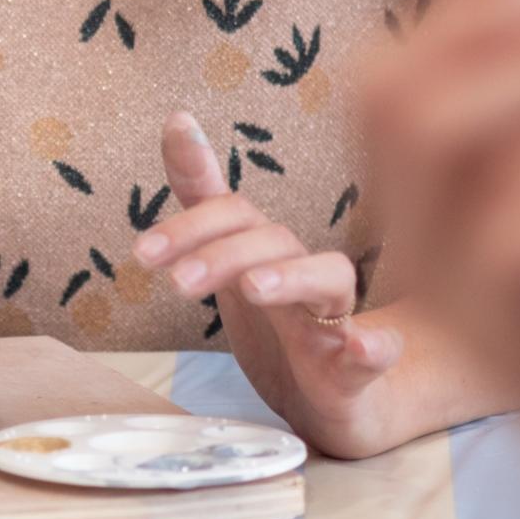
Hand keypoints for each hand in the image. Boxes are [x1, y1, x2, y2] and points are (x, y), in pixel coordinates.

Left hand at [134, 110, 404, 456]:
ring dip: (291, 277)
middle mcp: (303, 275)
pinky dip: (375, 347)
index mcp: (269, 252)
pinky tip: (363, 346)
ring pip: (329, 280)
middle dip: (221, 254)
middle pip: (272, 240)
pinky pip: (377, 353)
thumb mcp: (231, 260)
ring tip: (253, 288)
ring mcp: (334, 320)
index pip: (234, 215)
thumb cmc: (281, 323)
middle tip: (176, 283)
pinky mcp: (357, 372)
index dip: (189, 227)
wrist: (340, 399)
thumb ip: (204, 196)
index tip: (142, 252)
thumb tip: (178, 119)